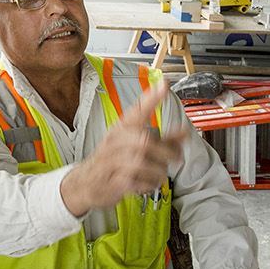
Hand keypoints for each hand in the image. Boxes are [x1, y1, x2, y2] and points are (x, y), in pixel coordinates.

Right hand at [60, 81, 181, 215]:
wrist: (84, 183)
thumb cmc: (111, 160)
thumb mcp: (134, 146)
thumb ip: (162, 140)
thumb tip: (185, 132)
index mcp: (122, 128)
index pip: (137, 110)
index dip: (151, 98)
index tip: (165, 85)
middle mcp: (116, 141)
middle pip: (145, 140)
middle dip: (167, 151)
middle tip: (177, 158)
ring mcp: (112, 161)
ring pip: (142, 162)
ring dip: (158, 171)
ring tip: (158, 174)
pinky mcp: (112, 180)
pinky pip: (136, 181)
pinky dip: (149, 184)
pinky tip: (148, 183)